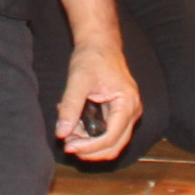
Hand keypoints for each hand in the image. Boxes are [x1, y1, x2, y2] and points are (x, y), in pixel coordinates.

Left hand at [54, 42, 138, 163]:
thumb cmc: (92, 57)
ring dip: (90, 144)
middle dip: (90, 150)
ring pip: (111, 142)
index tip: (69, 147)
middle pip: (115, 146)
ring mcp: (128, 113)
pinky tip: (76, 125)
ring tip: (69, 133)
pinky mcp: (120, 113)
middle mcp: (132, 112)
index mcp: (127, 104)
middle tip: (68, 145)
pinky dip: (92, 135)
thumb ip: (70, 107)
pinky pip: (108, 132)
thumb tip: (61, 133)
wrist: (100, 44)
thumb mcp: (77, 80)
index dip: (90, 147)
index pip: (111, 137)